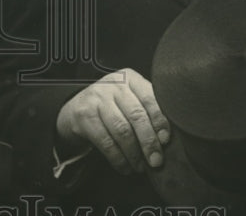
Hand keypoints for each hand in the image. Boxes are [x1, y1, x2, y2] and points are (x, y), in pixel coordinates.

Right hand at [55, 68, 169, 174]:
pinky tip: (125, 166)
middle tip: (156, 161)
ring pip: (122, 130)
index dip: (160, 121)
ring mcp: (96, 98)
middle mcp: (113, 84)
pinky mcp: (84, 114)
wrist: (77, 108)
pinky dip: (118, 158)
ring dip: (134, 153)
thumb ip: (148, 110)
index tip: (166, 140)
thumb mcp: (131, 99)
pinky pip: (105, 141)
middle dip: (149, 142)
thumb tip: (168, 138)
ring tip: (140, 166)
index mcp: (130, 78)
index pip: (150, 97)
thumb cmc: (113, 106)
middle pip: (136, 115)